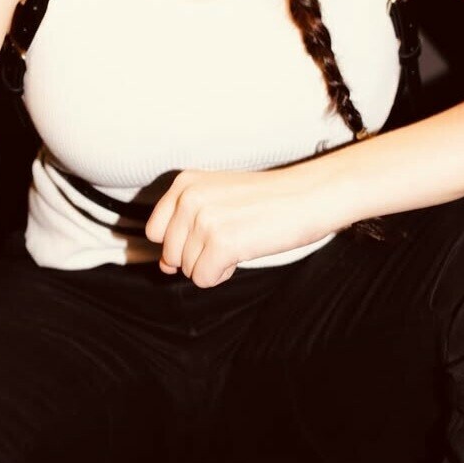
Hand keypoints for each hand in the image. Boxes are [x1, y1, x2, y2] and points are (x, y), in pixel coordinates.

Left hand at [144, 164, 322, 287]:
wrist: (309, 196)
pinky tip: (245, 251)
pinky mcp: (220, 243)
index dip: (180, 243)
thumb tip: (163, 267)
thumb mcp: (217, 199)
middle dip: (198, 256)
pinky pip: (204, 279)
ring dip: (214, 264)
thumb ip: (185, 227)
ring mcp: (203, 220)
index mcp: (184, 183)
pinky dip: (224, 274)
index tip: (209, 234)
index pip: (154, 231)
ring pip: (187, 269)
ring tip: (242, 239)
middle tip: (233, 235)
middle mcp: (188, 198)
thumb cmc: (268, 200)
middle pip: (170, 254)